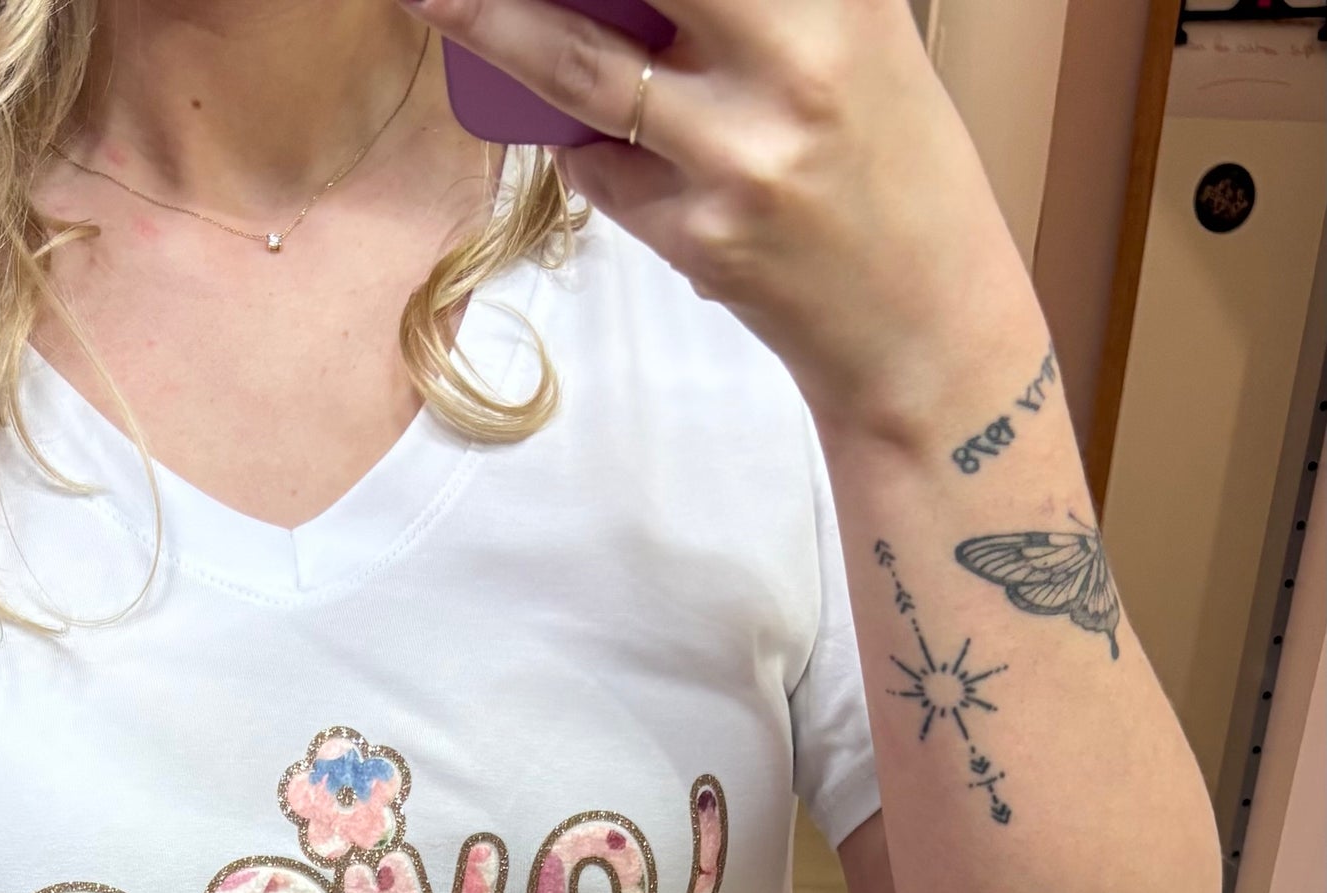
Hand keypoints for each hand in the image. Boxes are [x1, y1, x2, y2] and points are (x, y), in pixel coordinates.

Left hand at [401, 0, 1036, 446]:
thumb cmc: (894, 170)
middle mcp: (796, 62)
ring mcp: (742, 156)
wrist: (927, 331)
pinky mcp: (702, 237)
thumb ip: (762, 5)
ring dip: (494, 28)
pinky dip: (588, 146)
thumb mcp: (860, 44)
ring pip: (581, 70)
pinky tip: (612, 149)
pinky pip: (603, 169)